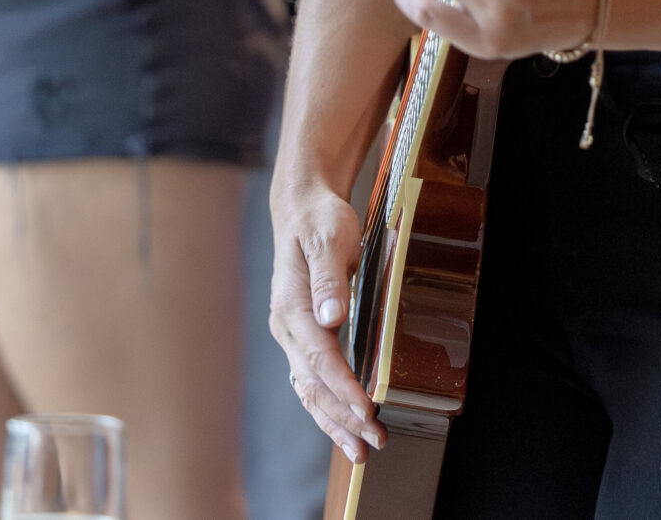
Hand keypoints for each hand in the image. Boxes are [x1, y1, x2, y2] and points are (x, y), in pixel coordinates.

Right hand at [269, 177, 384, 460]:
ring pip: (310, 391)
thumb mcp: (329, 237)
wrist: (303, 212)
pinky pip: (312, 383)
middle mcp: (287, 327)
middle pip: (313, 384)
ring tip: (362, 449)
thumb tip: (331, 316)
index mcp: (292, 306)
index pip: (320, 356)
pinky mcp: (302, 339)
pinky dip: (328, 408)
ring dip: (335, 422)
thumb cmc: (320, 221)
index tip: (367, 408)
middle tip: (373, 441)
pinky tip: (344, 427)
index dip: (343, 386)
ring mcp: (292, 336)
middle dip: (343, 417)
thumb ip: (328, 277)